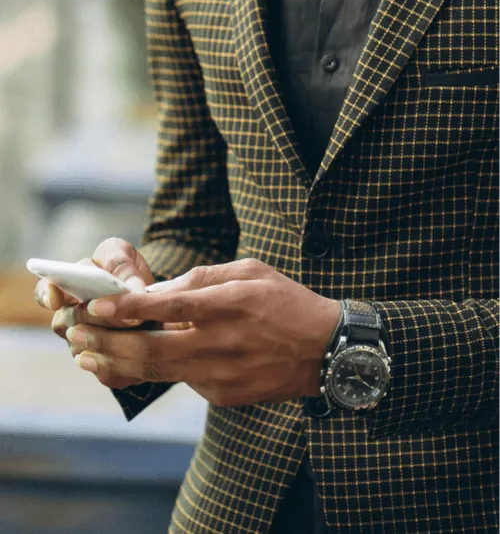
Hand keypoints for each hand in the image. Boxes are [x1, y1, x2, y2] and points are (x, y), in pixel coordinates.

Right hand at [34, 238, 158, 388]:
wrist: (148, 304)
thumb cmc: (127, 273)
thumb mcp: (126, 260)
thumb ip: (124, 269)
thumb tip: (133, 290)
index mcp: (67, 286)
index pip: (46, 291)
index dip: (47, 295)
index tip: (56, 300)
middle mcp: (69, 318)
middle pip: (71, 321)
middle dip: (98, 317)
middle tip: (128, 315)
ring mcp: (81, 344)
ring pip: (85, 348)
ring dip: (110, 340)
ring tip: (136, 329)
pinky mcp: (100, 367)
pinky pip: (105, 371)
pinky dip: (123, 361)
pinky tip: (139, 353)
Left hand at [67, 258, 341, 406]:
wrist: (325, 351)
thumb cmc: (284, 301)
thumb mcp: (249, 270)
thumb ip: (202, 278)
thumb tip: (157, 289)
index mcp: (230, 304)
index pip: (170, 306)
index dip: (130, 307)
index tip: (97, 305)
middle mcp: (223, 343)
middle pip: (153, 349)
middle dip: (107, 343)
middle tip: (76, 335)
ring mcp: (222, 374)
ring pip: (157, 371)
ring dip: (117, 362)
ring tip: (86, 354)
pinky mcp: (223, 394)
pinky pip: (180, 379)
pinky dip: (152, 370)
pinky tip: (128, 361)